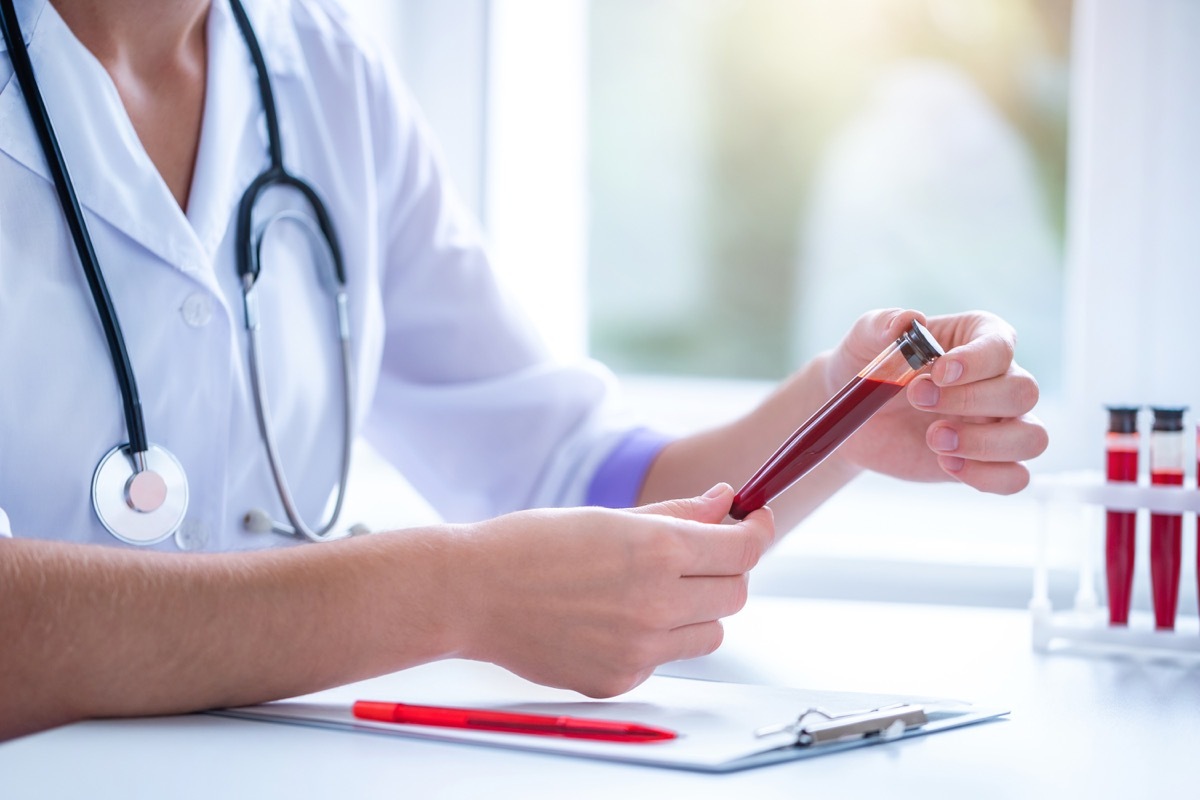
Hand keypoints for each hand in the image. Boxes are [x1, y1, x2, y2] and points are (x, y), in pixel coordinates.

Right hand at [451, 484, 773, 696]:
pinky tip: (610, 619)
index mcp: (656, 551)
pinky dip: (653, 640)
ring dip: (696, 610)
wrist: (471, 594)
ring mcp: (639, 649)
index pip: (743, 550)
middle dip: (726, 571)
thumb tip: (726, 502)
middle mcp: (656, 604)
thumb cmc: (532, 545)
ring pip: (709, 633)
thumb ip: (677, 514)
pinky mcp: (620, 679)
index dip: (756, 533)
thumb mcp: (610, 516)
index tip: (755, 523)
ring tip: (648, 590)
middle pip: (736, 594)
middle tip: (698, 556)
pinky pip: (664, 659)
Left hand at [830, 309, 1047, 493]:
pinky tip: (945, 464)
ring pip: (1032, 437)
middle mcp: (998, 379)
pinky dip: (987, 476)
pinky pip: (1015, 477)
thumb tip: (909, 320)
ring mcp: (997, 423)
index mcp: (977, 338)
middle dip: (970, 401)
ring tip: (935, 439)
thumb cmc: (866, 364)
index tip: (939, 372)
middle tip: (916, 399)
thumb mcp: (865, 337)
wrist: (852, 413)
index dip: (977, 361)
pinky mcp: (986, 460)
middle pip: (1023, 392)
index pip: (1001, 345)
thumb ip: (882, 324)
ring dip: (986, 443)